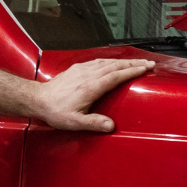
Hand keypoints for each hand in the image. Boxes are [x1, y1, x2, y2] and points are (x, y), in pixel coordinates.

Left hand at [31, 57, 153, 132]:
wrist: (38, 100)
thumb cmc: (55, 111)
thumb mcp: (75, 122)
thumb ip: (94, 123)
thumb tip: (111, 126)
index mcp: (91, 87)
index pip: (116, 76)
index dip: (132, 72)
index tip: (145, 68)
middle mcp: (88, 75)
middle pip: (115, 66)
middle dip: (133, 63)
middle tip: (148, 63)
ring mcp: (82, 70)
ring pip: (107, 62)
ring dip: (124, 61)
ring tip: (136, 62)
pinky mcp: (77, 69)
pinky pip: (98, 61)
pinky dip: (110, 60)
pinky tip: (114, 62)